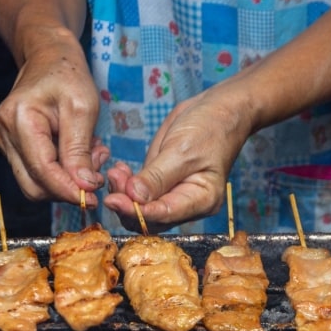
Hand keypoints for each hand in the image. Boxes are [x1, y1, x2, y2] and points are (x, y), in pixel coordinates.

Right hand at [0, 29, 107, 206]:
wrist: (49, 57)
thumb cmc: (68, 76)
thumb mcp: (83, 109)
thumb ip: (80, 151)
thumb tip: (84, 188)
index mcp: (19, 119)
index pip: (43, 172)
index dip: (70, 191)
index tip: (96, 197)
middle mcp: (4, 133)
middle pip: (34, 186)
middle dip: (68, 188)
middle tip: (98, 172)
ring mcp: (4, 141)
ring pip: (35, 184)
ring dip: (66, 181)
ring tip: (91, 158)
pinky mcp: (11, 146)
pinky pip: (35, 173)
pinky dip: (60, 173)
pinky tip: (78, 155)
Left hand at [103, 85, 253, 232]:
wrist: (218, 111)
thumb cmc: (210, 129)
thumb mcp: (182, 150)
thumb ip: (157, 177)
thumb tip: (133, 197)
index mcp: (202, 200)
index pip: (164, 214)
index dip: (137, 211)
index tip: (114, 200)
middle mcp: (188, 204)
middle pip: (151, 219)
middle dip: (127, 203)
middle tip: (112, 179)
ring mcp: (174, 195)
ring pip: (142, 208)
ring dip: (124, 194)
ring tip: (115, 172)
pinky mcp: (162, 184)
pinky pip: (141, 195)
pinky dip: (126, 186)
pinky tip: (119, 171)